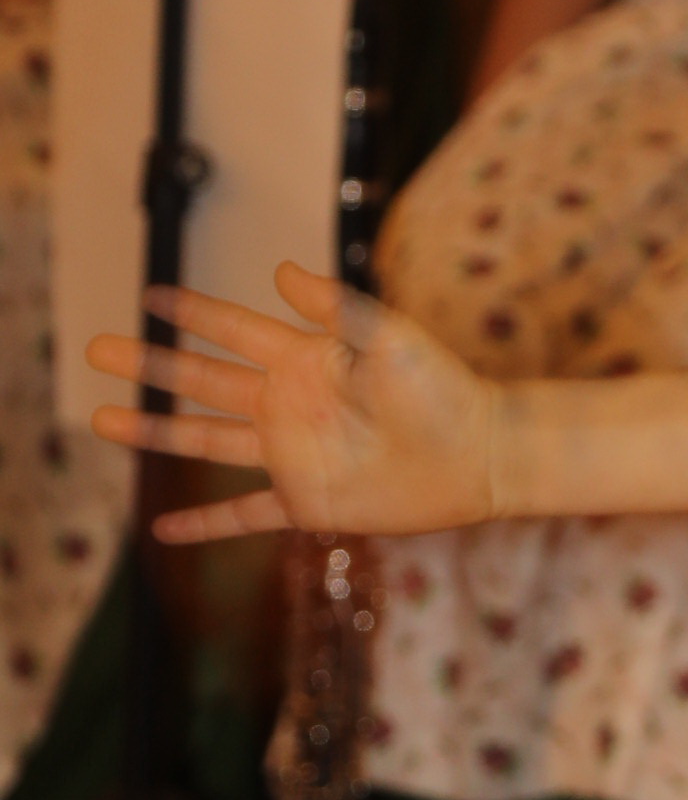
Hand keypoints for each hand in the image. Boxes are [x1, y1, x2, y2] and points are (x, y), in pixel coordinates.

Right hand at [87, 265, 498, 545]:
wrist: (479, 454)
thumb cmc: (443, 390)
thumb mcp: (389, 337)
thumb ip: (334, 307)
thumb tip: (281, 270)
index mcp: (304, 360)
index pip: (232, 329)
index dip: (191, 313)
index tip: (150, 296)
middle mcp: (288, 404)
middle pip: (202, 381)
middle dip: (149, 367)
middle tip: (96, 348)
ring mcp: (292, 454)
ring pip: (207, 441)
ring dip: (156, 432)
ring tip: (105, 419)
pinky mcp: (306, 501)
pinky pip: (244, 515)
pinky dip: (205, 525)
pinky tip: (164, 529)